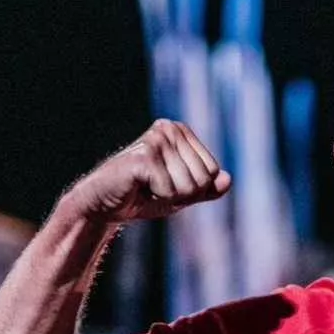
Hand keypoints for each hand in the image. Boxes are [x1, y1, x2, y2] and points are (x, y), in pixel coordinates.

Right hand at [68, 119, 230, 223]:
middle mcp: (168, 128)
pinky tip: (140, 189)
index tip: (170, 185)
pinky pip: (171, 191)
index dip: (194, 190)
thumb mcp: (183, 194)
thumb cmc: (144, 196)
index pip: (212, 171)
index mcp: (180, 131)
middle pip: (203, 179)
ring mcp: (155, 140)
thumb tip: (228, 179)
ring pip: (189, 186)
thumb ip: (207, 188)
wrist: (105, 205)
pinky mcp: (143, 156)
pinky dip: (159, 199)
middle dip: (183, 195)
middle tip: (157, 189)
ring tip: (148, 188)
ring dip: (169, 197)